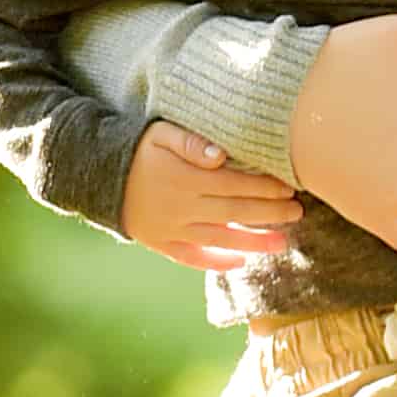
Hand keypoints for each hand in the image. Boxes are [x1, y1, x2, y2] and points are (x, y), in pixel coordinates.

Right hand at [117, 122, 304, 272]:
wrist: (99, 175)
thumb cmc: (138, 148)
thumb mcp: (160, 133)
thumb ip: (191, 141)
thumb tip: (221, 155)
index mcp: (184, 178)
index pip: (234, 184)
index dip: (264, 187)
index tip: (289, 187)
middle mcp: (180, 207)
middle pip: (234, 213)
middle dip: (269, 214)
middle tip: (298, 213)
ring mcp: (171, 229)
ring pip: (220, 239)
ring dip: (253, 242)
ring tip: (283, 244)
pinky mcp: (161, 243)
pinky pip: (191, 257)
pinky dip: (216, 262)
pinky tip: (240, 262)